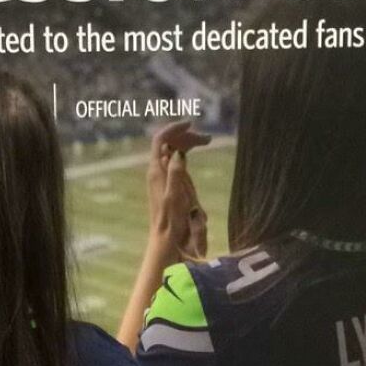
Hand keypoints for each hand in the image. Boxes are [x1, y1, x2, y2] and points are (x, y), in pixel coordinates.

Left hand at [146, 122, 209, 264]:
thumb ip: (175, 174)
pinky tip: (194, 155)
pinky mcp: (167, 185)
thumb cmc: (171, 223)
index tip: (191, 124)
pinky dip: (186, 154)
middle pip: (168, 143)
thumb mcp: (175, 198)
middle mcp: (157, 172)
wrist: (166, 241)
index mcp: (157, 172)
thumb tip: (176, 152)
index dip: (174, 129)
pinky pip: (175, 162)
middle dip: (186, 136)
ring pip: (173, 151)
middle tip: (208, 139)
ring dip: (188, 143)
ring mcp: (161, 178)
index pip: (161, 140)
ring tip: (205, 141)